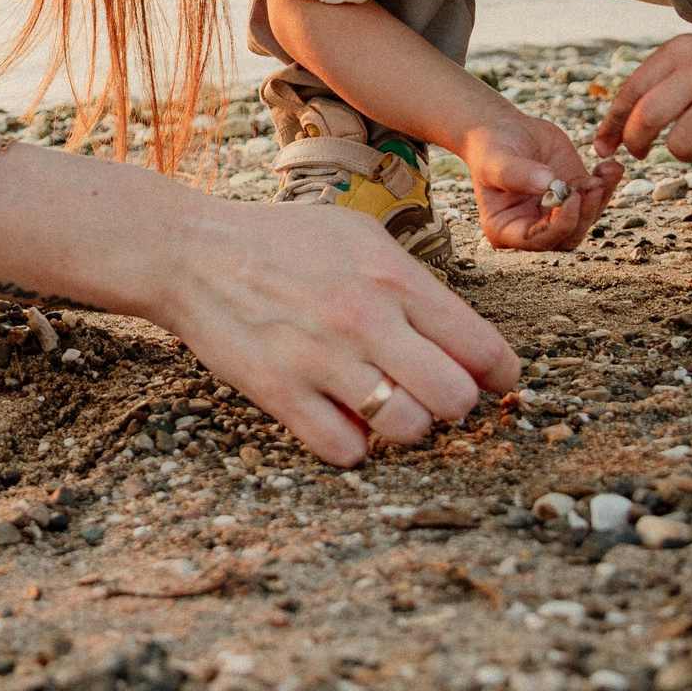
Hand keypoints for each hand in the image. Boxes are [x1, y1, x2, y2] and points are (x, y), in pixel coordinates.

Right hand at [144, 197, 520, 467]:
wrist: (192, 251)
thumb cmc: (283, 242)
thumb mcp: (361, 238)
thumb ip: (415, 285)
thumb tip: (464, 342)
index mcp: (393, 277)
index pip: (483, 349)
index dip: (499, 375)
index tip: (490, 380)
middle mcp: (365, 319)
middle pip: (456, 399)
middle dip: (453, 403)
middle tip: (432, 392)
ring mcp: (322, 359)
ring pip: (408, 430)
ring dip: (405, 427)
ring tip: (387, 407)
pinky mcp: (279, 393)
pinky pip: (346, 452)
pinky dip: (352, 445)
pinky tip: (340, 419)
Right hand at [461, 112, 620, 251]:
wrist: (505, 127)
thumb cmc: (490, 146)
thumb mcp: (495, 159)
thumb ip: (515, 173)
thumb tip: (547, 184)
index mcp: (505, 228)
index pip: (535, 240)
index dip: (558, 227)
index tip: (571, 200)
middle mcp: (532, 226)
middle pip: (566, 236)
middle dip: (583, 215)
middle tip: (591, 187)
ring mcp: (555, 212)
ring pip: (585, 220)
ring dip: (598, 200)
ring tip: (603, 173)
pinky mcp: (574, 194)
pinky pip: (596, 198)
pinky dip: (608, 184)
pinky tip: (611, 168)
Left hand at [593, 31, 691, 170]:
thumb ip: (656, 89)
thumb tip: (608, 139)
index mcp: (682, 50)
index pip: (632, 91)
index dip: (612, 125)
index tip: (604, 147)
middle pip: (647, 119)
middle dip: (636, 143)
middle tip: (641, 152)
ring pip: (679, 146)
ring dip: (685, 152)